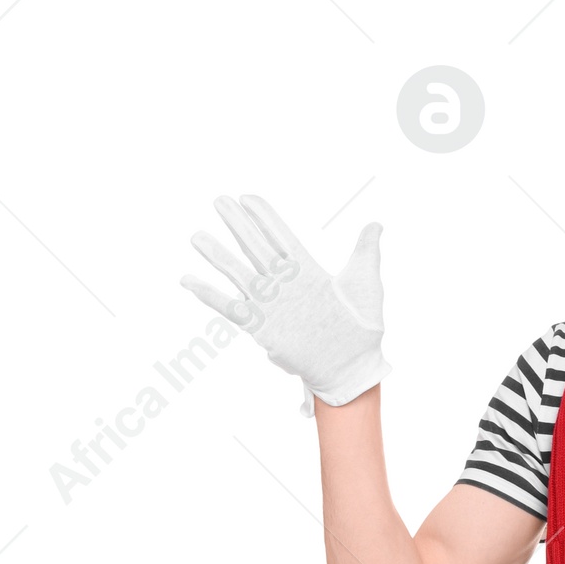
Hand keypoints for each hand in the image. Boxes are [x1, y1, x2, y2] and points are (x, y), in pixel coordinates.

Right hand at [180, 194, 388, 409]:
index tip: (248, 197)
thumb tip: (375, 224)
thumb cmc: (363, 329)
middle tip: (218, 200)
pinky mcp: (264, 328)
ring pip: (238, 273)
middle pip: (255, 247)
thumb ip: (365, 251)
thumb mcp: (365, 284)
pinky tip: (188, 281)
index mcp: (307, 271)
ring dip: (217, 255)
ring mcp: (273, 305)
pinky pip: (231, 309)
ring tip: (196, 236)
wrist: (354, 366)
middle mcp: (285, 285)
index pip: (281, 237)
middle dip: (237, 224)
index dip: (264, 217)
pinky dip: (209, 295)